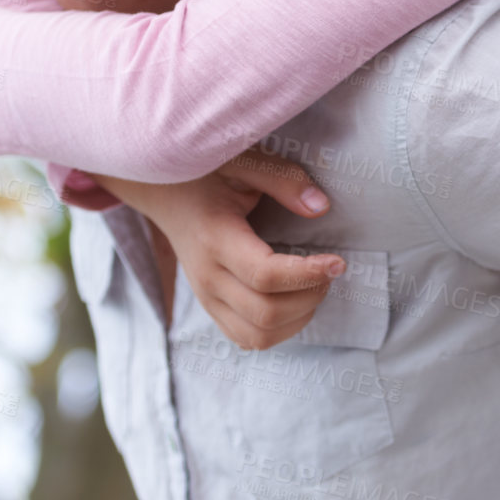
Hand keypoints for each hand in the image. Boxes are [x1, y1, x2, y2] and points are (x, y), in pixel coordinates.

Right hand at [102, 150, 345, 349]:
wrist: (162, 191)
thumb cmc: (205, 173)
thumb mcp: (243, 161)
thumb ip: (282, 180)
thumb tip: (321, 207)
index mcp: (215, 240)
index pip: (266, 276)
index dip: (307, 274)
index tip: (337, 262)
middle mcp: (207, 278)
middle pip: (266, 314)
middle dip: (309, 297)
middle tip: (329, 270)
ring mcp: (206, 298)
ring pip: (257, 336)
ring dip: (297, 319)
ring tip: (314, 287)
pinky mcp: (211, 307)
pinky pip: (246, 338)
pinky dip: (278, 330)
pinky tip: (294, 302)